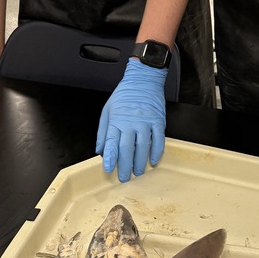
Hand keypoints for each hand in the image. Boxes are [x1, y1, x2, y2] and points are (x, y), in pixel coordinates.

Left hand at [96, 59, 167, 182]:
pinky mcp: (158, 120)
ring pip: (143, 147)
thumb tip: (99, 150)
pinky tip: (153, 161)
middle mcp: (131, 122)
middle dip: (124, 166)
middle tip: (123, 178)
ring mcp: (146, 122)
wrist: (144, 79)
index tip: (109, 170)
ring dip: (140, 162)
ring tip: (138, 172)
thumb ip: (103, 131)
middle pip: (127, 149)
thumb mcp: (108, 109)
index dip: (110, 158)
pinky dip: (156, 152)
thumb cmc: (124, 94)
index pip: (112, 143)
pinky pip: (158, 140)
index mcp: (116, 120)